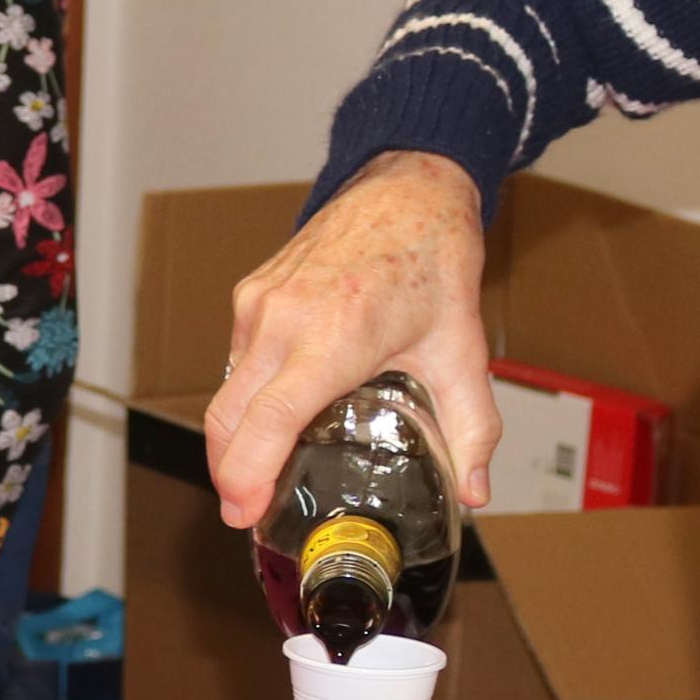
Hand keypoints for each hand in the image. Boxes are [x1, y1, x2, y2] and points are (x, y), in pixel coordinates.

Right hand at [204, 149, 499, 524]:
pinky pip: (234, 359)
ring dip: (233, 437)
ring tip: (257, 472)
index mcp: (333, 337)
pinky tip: (270, 416)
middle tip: (244, 512)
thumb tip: (474, 488)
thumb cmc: (431, 258)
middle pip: (228, 417)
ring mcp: (260, 304)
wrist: (407, 187)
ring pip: (225, 390)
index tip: (241, 512)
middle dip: (228, 474)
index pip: (268, 419)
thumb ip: (470, 426)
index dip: (246, 474)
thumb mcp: (462, 350)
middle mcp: (284, 319)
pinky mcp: (251, 293)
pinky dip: (243, 397)